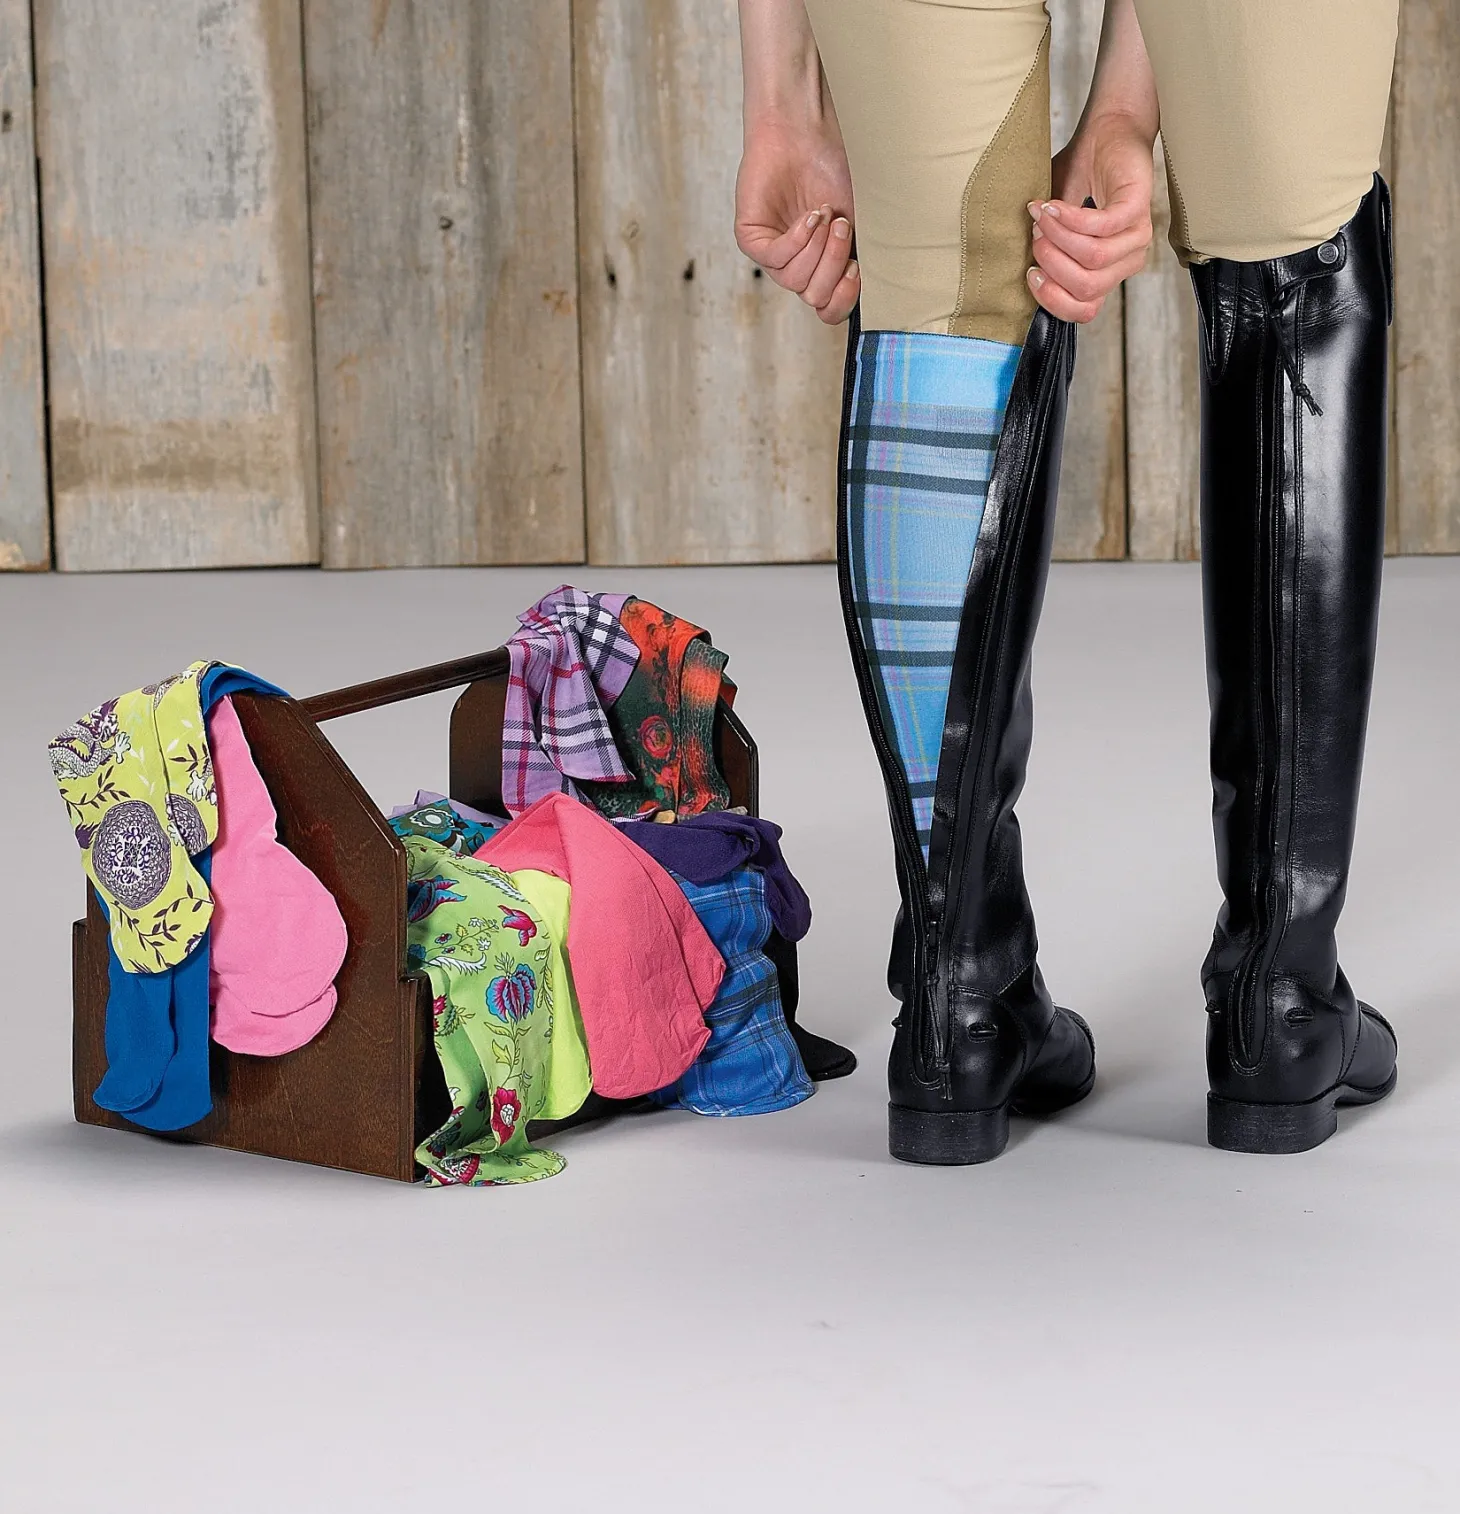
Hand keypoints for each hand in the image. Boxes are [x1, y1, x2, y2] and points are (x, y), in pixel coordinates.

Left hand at [735, 116, 858, 324]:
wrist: (806, 132)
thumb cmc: (834, 168)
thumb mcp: (862, 218)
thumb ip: (865, 255)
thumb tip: (870, 287)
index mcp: (823, 267)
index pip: (829, 310)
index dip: (845, 298)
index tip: (858, 268)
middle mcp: (798, 265)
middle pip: (815, 296)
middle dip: (834, 263)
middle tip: (842, 226)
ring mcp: (773, 255)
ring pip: (796, 281)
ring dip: (817, 248)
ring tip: (825, 213)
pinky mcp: (751, 239)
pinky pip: (775, 259)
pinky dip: (797, 240)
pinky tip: (809, 216)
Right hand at [1027, 113, 1154, 322]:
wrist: (1105, 133)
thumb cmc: (1078, 177)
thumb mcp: (1052, 225)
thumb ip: (1042, 252)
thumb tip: (1021, 276)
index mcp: (1107, 272)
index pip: (1084, 310)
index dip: (1052, 298)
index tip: (1030, 273)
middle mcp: (1126, 260)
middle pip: (1086, 288)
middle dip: (1051, 265)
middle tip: (1034, 237)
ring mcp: (1136, 235)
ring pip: (1093, 260)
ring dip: (1057, 239)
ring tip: (1040, 216)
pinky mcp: (1137, 207)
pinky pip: (1100, 228)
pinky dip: (1069, 220)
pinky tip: (1052, 206)